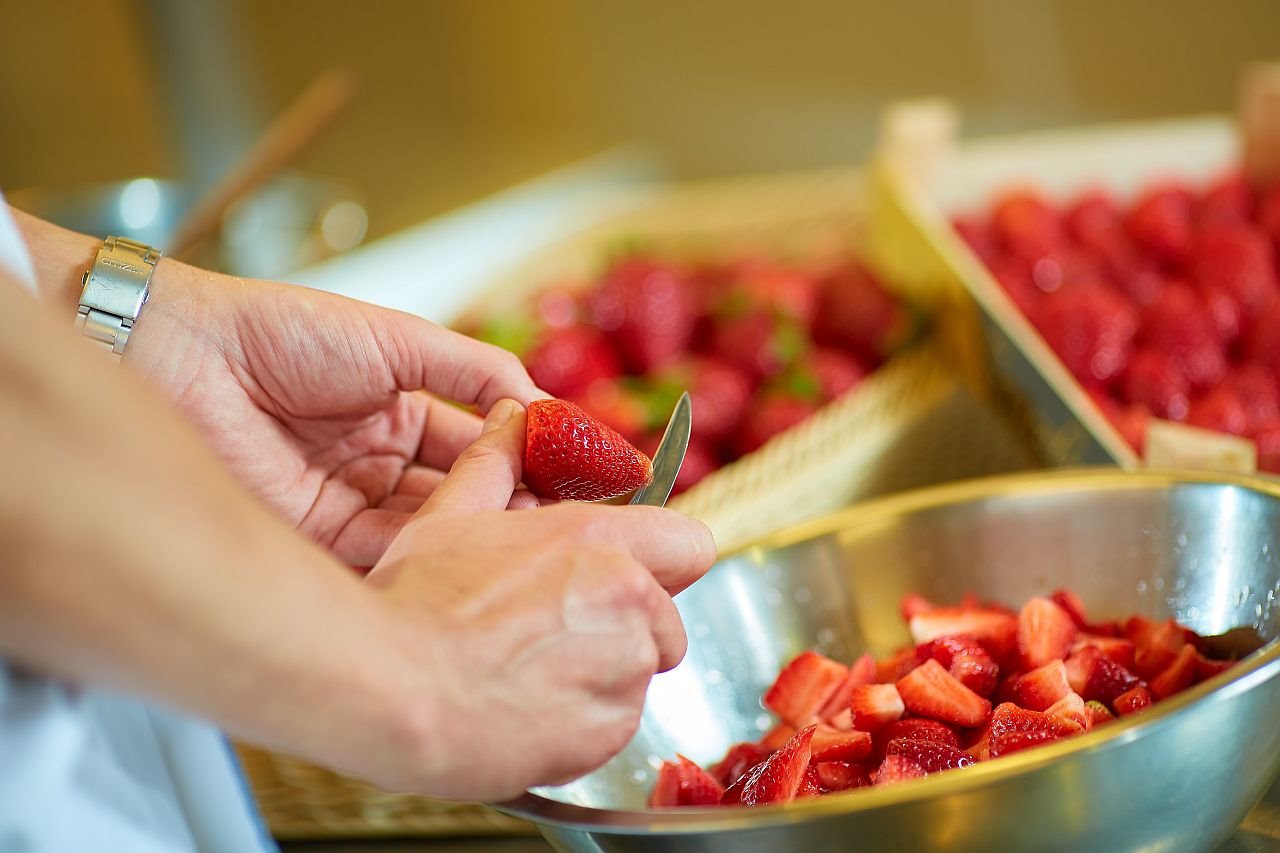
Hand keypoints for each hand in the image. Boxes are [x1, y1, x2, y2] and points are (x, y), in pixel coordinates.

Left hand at [126, 265, 542, 565]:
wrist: (186, 357)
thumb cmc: (281, 333)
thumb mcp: (398, 339)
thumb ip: (474, 370)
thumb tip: (540, 404)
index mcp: (399, 411)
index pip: (479, 444)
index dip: (525, 458)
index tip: (575, 473)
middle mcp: (379, 463)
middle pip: (461, 495)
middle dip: (510, 506)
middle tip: (564, 518)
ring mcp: (351, 503)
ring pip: (432, 529)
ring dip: (478, 535)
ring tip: (530, 537)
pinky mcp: (319, 538)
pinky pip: (386, 554)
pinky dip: (429, 556)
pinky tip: (470, 555)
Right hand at [359, 399, 716, 799]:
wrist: (387, 694)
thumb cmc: (413, 604)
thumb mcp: (449, 516)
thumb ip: (495, 464)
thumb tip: (511, 416)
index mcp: (598, 539)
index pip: (692, 544)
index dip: (665, 565)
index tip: (632, 579)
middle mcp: (628, 600)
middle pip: (667, 621)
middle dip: (628, 631)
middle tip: (558, 637)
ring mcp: (623, 670)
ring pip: (638, 675)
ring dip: (601, 679)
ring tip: (529, 676)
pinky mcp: (608, 733)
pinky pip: (616, 726)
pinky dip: (583, 725)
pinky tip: (526, 712)